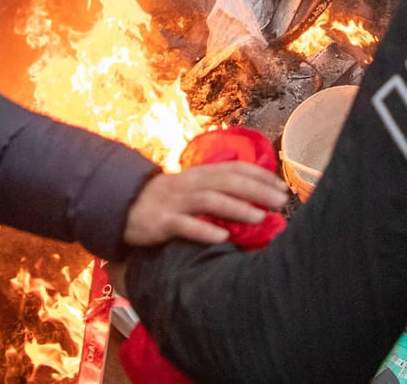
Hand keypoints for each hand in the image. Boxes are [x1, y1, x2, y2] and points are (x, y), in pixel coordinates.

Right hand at [121, 162, 289, 246]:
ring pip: (208, 201)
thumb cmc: (167, 200)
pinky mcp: (160, 222)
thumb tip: (257, 196)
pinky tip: (221, 238)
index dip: (261, 176)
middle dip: (256, 190)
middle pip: (227, 182)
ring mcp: (175, 202)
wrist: (123, 206)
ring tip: (260, 217)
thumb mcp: (193, 188)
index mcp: (200, 174)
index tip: (283, 187)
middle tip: (281, 201)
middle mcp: (190, 184)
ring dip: (236, 208)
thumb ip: (219, 188)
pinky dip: (202, 230)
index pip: (235, 169)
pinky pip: (183, 226)